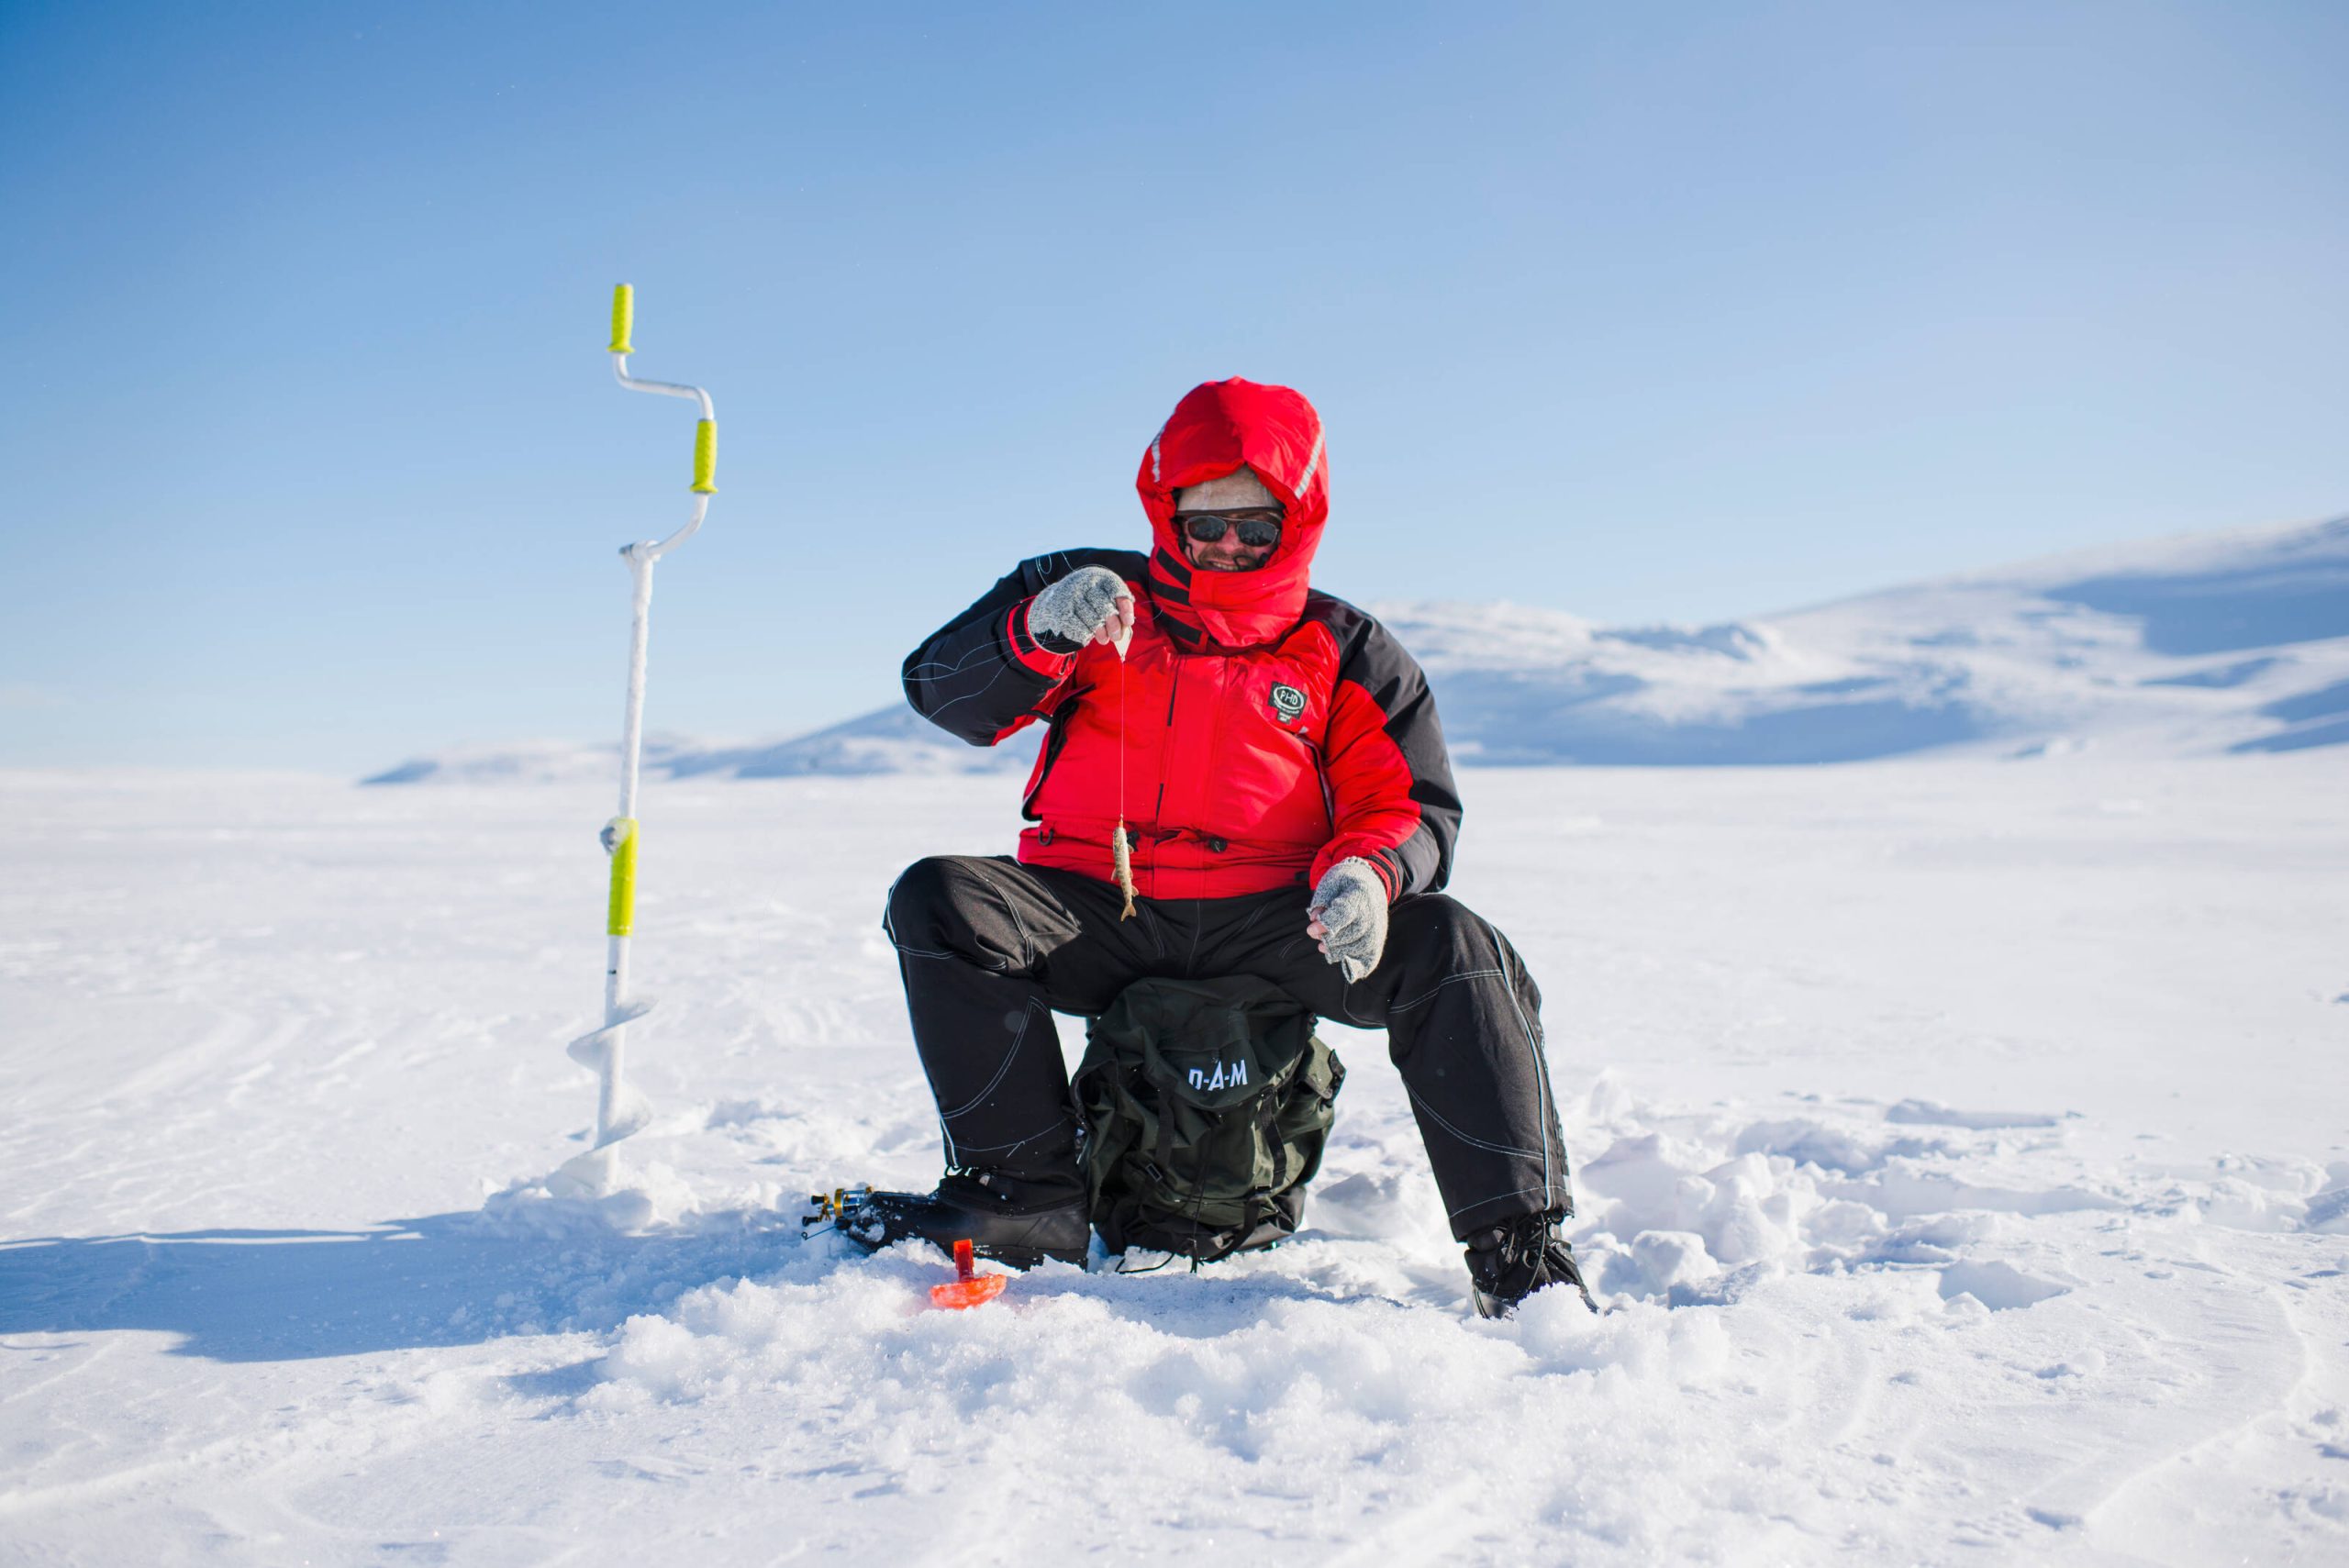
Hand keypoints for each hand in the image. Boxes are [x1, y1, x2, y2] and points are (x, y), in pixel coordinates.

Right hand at [1028, 566, 1134, 654]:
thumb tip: (1126, 624)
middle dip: (1113, 624)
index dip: (1125, 607)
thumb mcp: (1102, 594)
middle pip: (1104, 606)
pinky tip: (1087, 637)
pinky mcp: (1061, 609)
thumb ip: (1117, 605)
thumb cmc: (1087, 600)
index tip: (1129, 622)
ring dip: (1100, 633)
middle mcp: (1084, 582)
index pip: (1116, 589)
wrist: (1054, 599)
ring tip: (1104, 639)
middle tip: (1117, 637)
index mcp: (1098, 576)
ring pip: (1092, 619)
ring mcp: (1070, 595)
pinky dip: (1085, 634)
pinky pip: (1078, 627)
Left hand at [1307, 858, 1387, 982]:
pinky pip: (1369, 961)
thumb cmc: (1345, 884)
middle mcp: (1372, 914)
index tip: (1310, 930)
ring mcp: (1377, 930)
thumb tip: (1314, 920)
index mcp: (1360, 894)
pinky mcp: (1378, 942)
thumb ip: (1320, 901)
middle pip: (1349, 934)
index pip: (1344, 913)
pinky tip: (1344, 966)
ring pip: (1356, 948)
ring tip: (1322, 946)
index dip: (1326, 925)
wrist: (1371, 883)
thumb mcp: (1330, 883)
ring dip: (1335, 951)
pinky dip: (1356, 968)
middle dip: (1327, 938)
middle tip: (1313, 932)